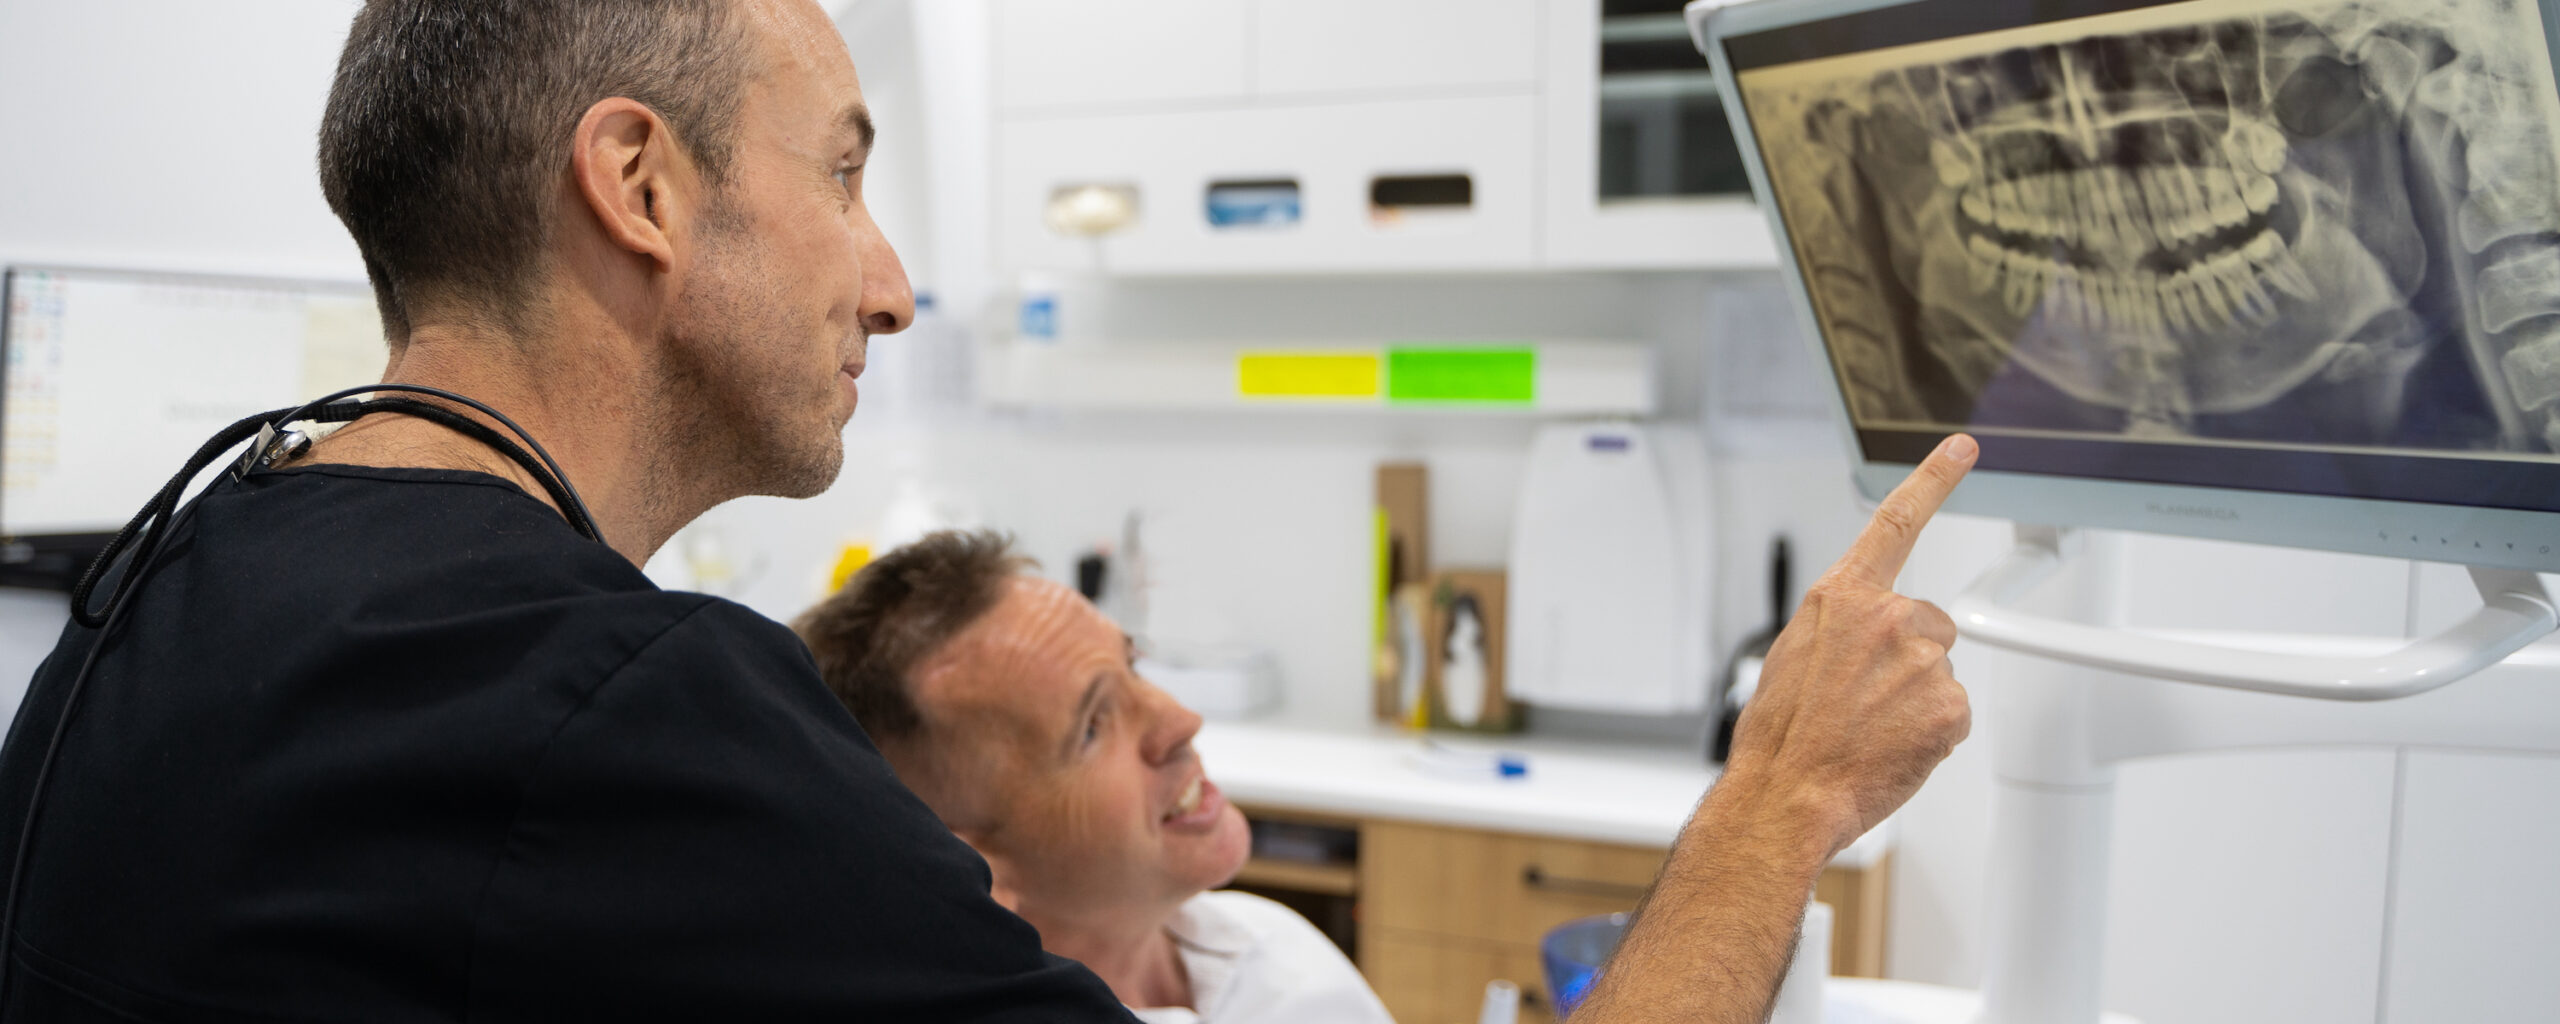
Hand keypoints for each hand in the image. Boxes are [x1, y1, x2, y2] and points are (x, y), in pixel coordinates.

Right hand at [1723, 434, 1977, 856]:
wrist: (1785, 795)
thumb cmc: (1780, 738)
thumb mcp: (1794, 660)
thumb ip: (1841, 632)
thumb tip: (1865, 646)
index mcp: (1841, 598)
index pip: (1895, 523)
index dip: (1934, 480)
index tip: (1963, 448)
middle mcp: (1885, 616)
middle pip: (1928, 626)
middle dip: (1908, 661)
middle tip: (1866, 704)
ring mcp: (1920, 659)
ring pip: (1938, 675)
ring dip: (1915, 703)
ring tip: (1869, 732)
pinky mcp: (1947, 702)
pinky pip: (1952, 714)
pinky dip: (1930, 736)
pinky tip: (1891, 749)